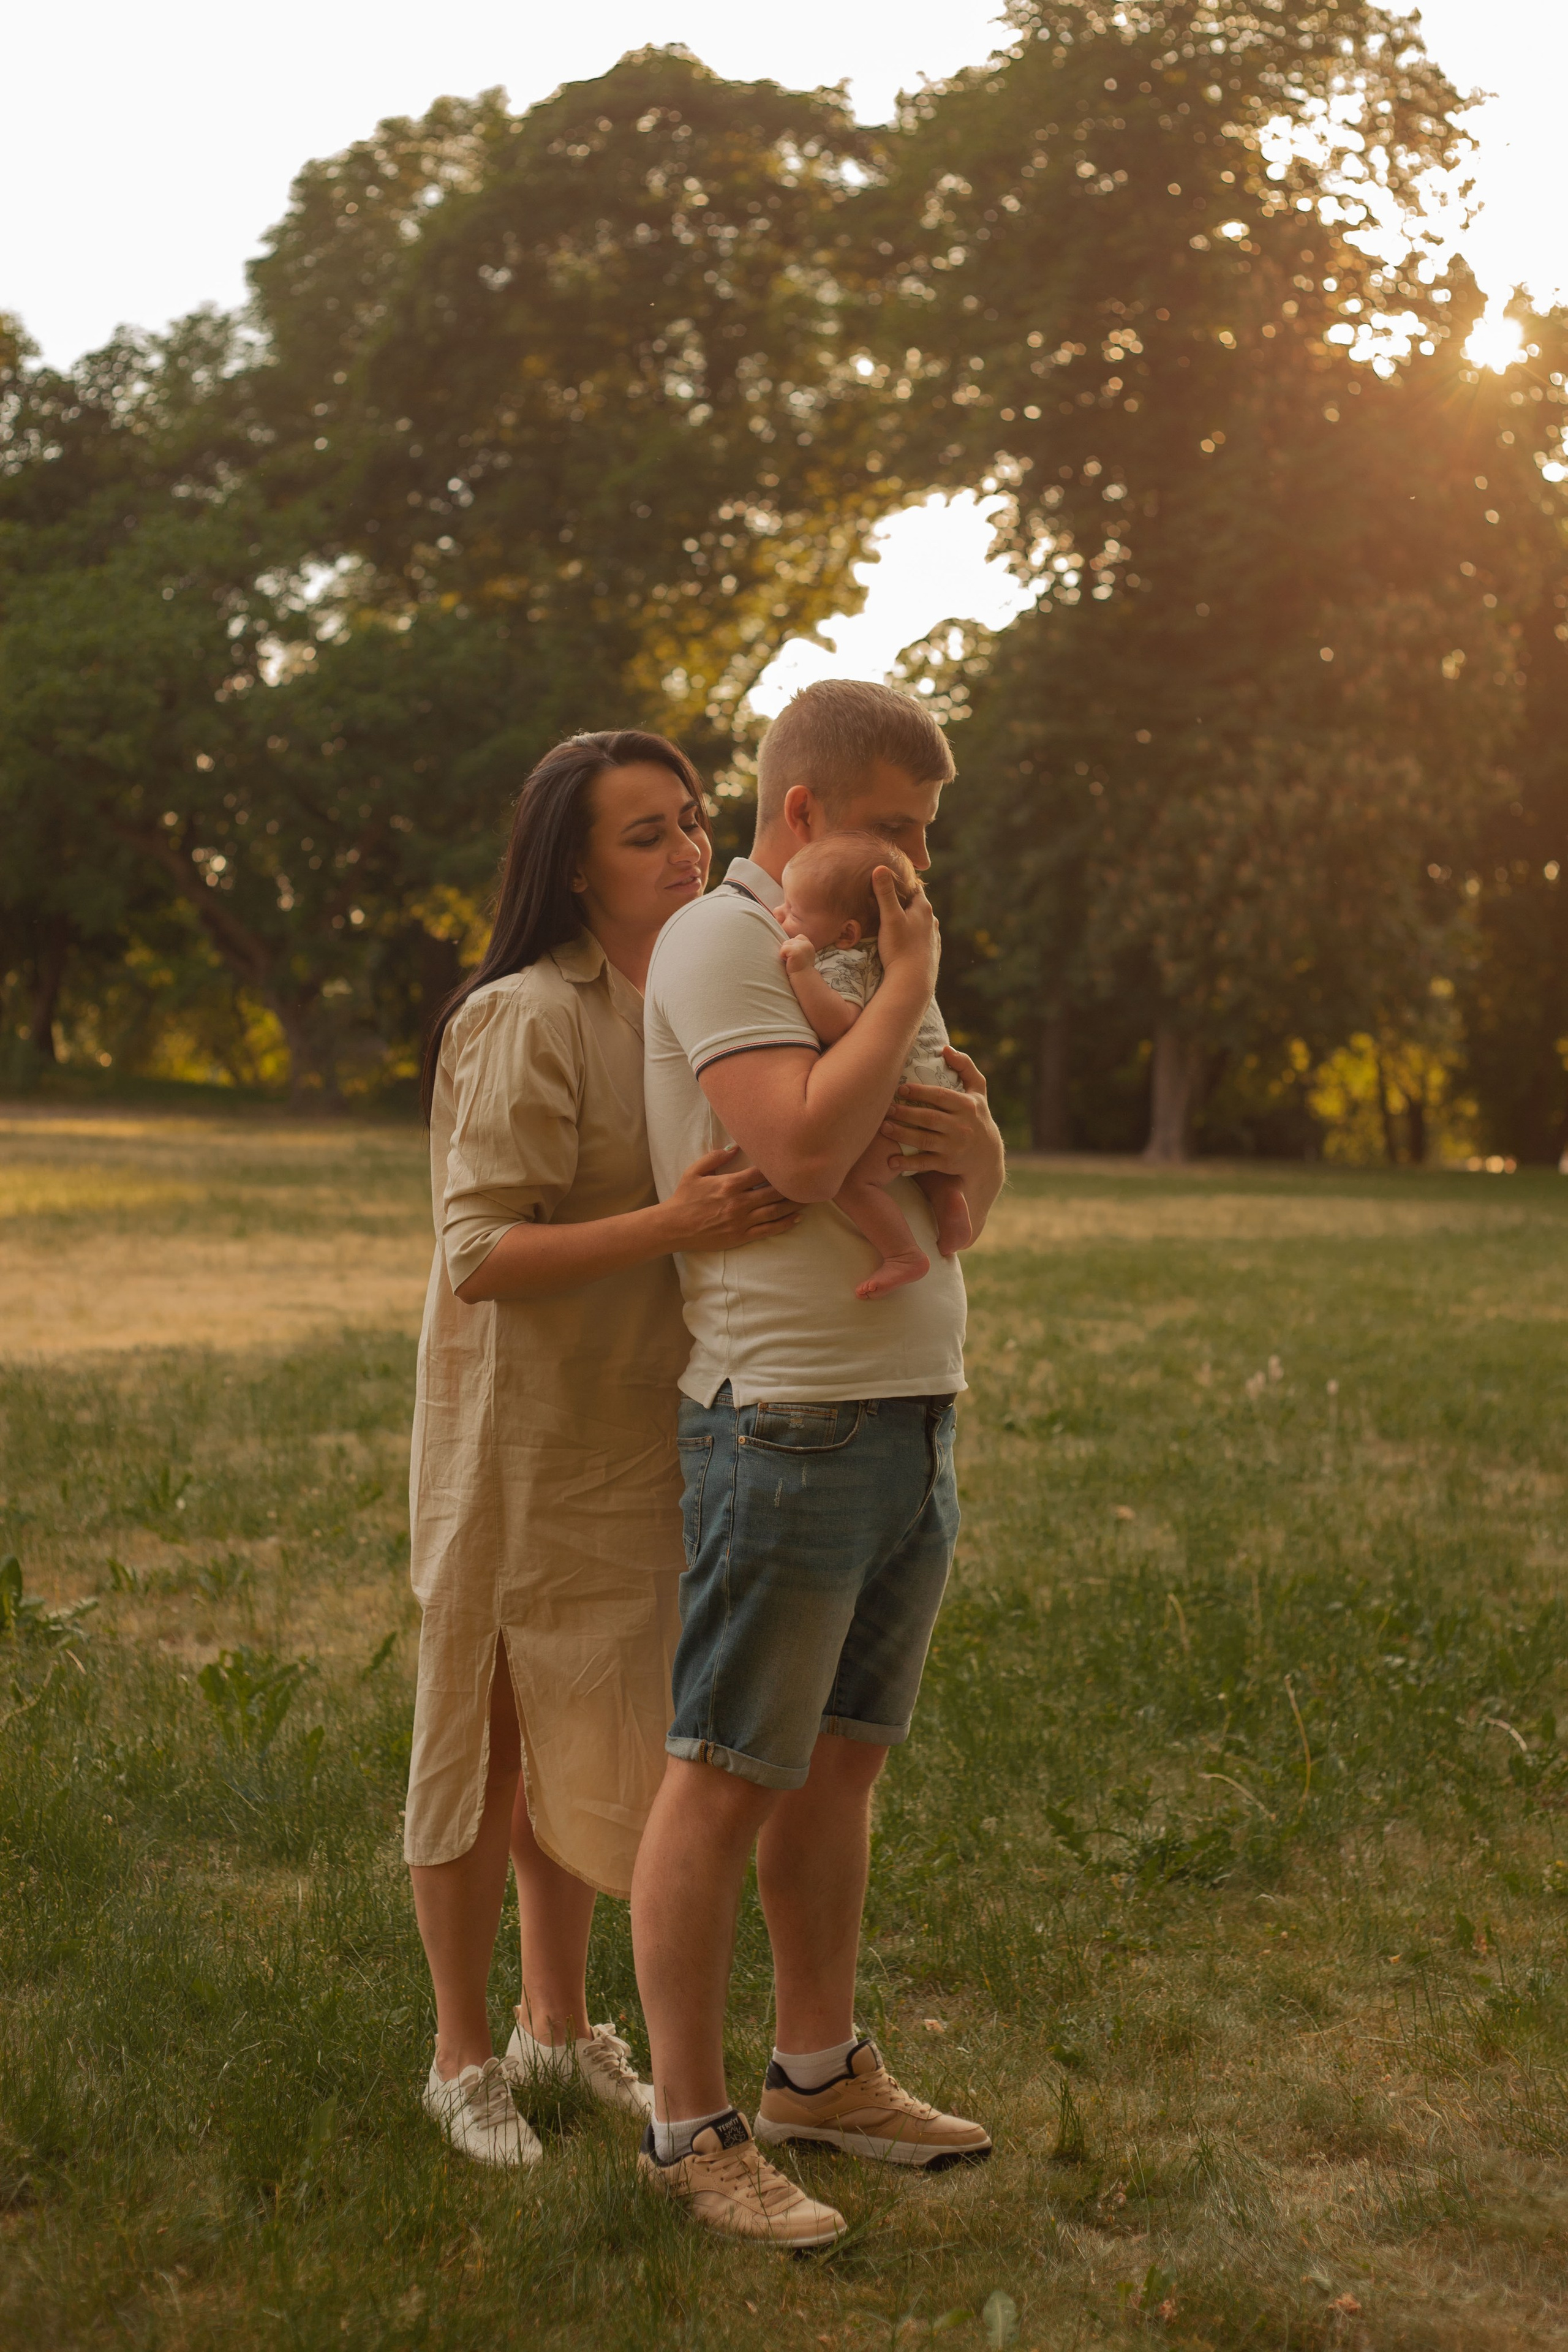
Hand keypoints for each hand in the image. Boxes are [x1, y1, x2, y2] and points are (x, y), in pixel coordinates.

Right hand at [662, 1145, 800, 1251]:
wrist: (673, 1227)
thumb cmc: (684, 1197)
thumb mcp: (695, 1171)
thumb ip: (716, 1157)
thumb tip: (735, 1145)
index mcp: (729, 1184)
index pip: (761, 1174)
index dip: (778, 1168)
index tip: (792, 1162)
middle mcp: (739, 1203)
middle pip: (774, 1192)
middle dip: (794, 1186)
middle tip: (811, 1180)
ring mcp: (741, 1221)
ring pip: (775, 1211)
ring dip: (794, 1204)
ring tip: (811, 1198)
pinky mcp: (741, 1236)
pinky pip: (768, 1230)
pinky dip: (784, 1224)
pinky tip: (797, 1219)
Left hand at [778, 934, 817, 974]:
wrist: (803, 978)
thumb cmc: (801, 969)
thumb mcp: (803, 955)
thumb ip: (799, 947)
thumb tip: (787, 942)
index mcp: (809, 944)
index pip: (798, 937)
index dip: (793, 946)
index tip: (796, 956)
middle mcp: (806, 944)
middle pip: (789, 940)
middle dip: (788, 950)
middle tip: (793, 960)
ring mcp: (801, 947)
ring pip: (785, 944)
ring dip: (785, 953)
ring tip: (791, 961)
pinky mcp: (795, 951)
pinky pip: (783, 949)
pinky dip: (782, 956)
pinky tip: (788, 962)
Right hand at [871, 869, 938, 997]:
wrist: (913, 983)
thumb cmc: (900, 948)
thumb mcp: (889, 918)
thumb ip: (884, 893)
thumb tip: (880, 867)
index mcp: (924, 909)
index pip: (914, 887)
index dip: (902, 882)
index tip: (891, 878)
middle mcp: (932, 922)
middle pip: (917, 905)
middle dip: (904, 902)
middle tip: (887, 900)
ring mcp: (933, 939)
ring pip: (920, 924)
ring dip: (909, 920)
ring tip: (894, 921)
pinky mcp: (931, 954)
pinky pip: (921, 940)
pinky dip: (912, 937)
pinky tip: (903, 942)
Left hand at [878, 1049, 1001, 1182]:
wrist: (987, 1155)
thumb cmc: (977, 1115)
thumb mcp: (978, 1090)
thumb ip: (965, 1066)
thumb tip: (945, 1048)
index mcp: (967, 1106)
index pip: (940, 1096)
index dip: (919, 1092)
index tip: (900, 1089)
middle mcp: (961, 1127)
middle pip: (929, 1118)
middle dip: (906, 1113)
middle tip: (887, 1108)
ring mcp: (954, 1147)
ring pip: (924, 1140)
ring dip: (902, 1135)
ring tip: (883, 1127)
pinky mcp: (947, 1164)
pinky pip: (925, 1163)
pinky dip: (908, 1163)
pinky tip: (891, 1160)